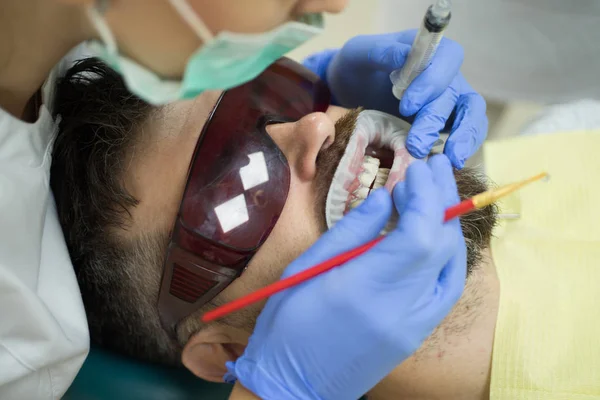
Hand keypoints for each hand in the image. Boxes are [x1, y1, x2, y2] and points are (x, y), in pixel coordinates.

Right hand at [226, 155, 466, 399]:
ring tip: (438, 191)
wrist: (294, 387)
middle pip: (442, 247)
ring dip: (448, 224)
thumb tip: (386, 198)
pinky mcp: (417, 334)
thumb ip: (353, 230)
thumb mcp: (308, 267)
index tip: (414, 170)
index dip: (425, 197)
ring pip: (453, 267)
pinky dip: (445, 252)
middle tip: (435, 168)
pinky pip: (446, 286)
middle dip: (443, 201)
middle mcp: (400, 311)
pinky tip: (435, 230)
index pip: (418, 237)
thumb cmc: (288, 324)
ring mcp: (414, 327)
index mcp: (364, 290)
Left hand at [306, 30, 487, 168]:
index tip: (407, 105)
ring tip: (450, 159)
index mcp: (429, 51)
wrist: (350, 89)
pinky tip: (451, 163)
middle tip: (416, 145)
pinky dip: (463, 147)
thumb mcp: (359, 54)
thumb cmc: (356, 66)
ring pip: (471, 115)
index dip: (434, 82)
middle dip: (435, 121)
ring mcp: (449, 101)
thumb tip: (406, 55)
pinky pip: (465, 134)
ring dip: (462, 137)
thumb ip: (381, 52)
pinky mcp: (445, 124)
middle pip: (454, 95)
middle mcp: (446, 75)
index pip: (448, 59)